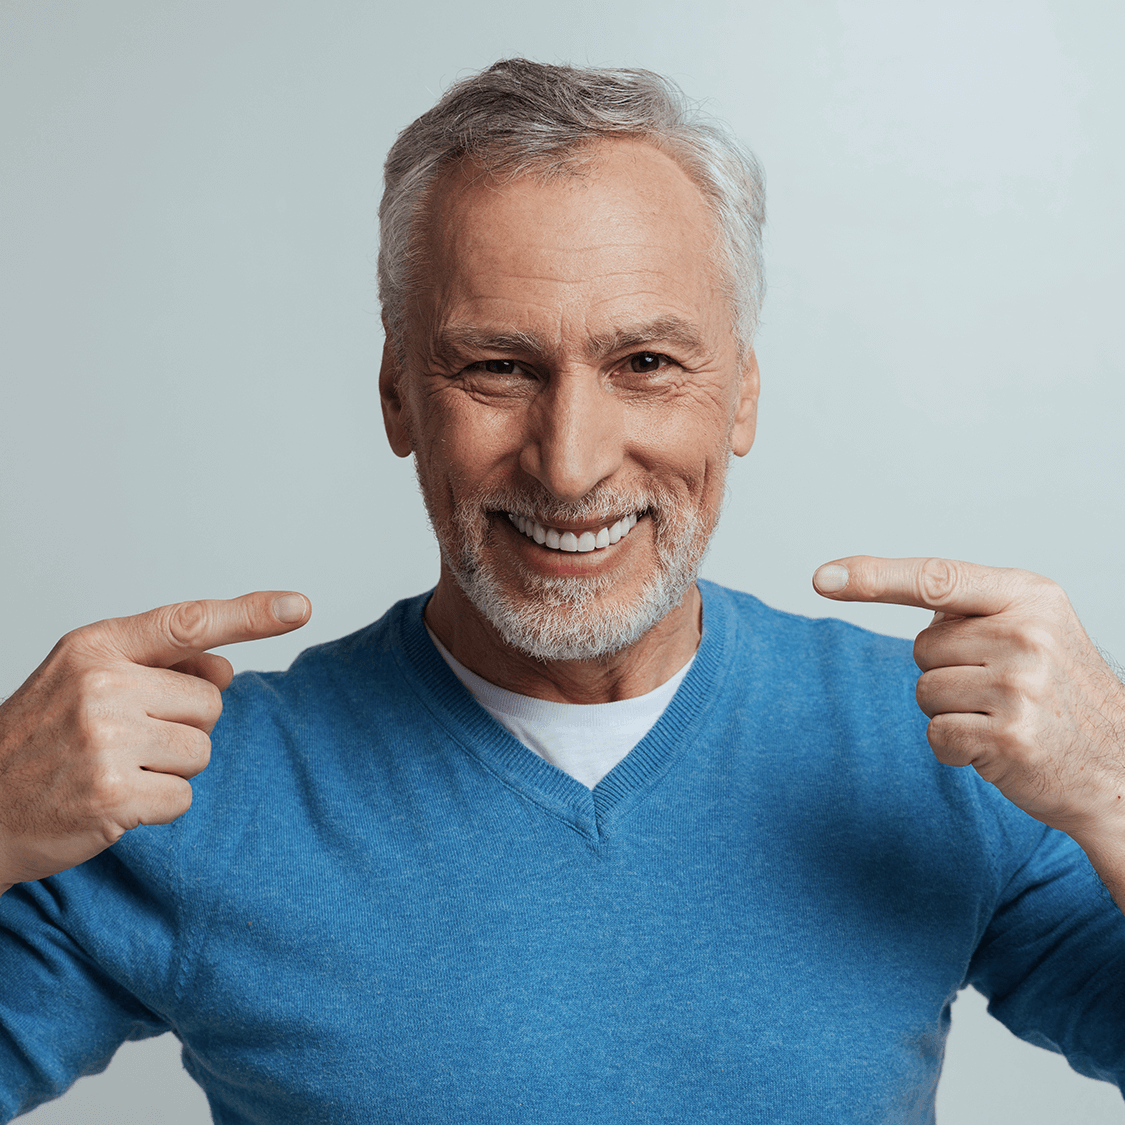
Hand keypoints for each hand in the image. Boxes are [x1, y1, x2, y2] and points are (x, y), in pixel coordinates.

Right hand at [0, 592, 309, 890]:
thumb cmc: (41, 741)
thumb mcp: (86, 680)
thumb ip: (158, 665)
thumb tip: (226, 669)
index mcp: (96, 647)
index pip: (189, 623)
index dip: (251, 614)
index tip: (298, 606)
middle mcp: (101, 686)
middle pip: (209, 702)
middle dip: (182, 726)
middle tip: (123, 741)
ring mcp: (105, 740)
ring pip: (201, 751)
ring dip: (169, 769)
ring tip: (114, 769)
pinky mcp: (113, 795)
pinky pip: (184, 797)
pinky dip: (157, 807)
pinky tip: (112, 801)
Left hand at [812, 557, 1124, 849]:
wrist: (1120, 769)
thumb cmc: (1061, 696)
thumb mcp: (1035, 629)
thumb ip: (972, 609)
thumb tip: (882, 589)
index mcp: (1030, 595)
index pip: (935, 578)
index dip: (873, 577)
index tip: (823, 578)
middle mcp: (1027, 633)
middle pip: (922, 647)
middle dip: (947, 672)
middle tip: (1000, 690)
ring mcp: (1021, 685)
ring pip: (925, 691)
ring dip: (951, 712)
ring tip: (1004, 717)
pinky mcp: (1009, 736)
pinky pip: (936, 735)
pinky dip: (956, 748)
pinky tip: (997, 748)